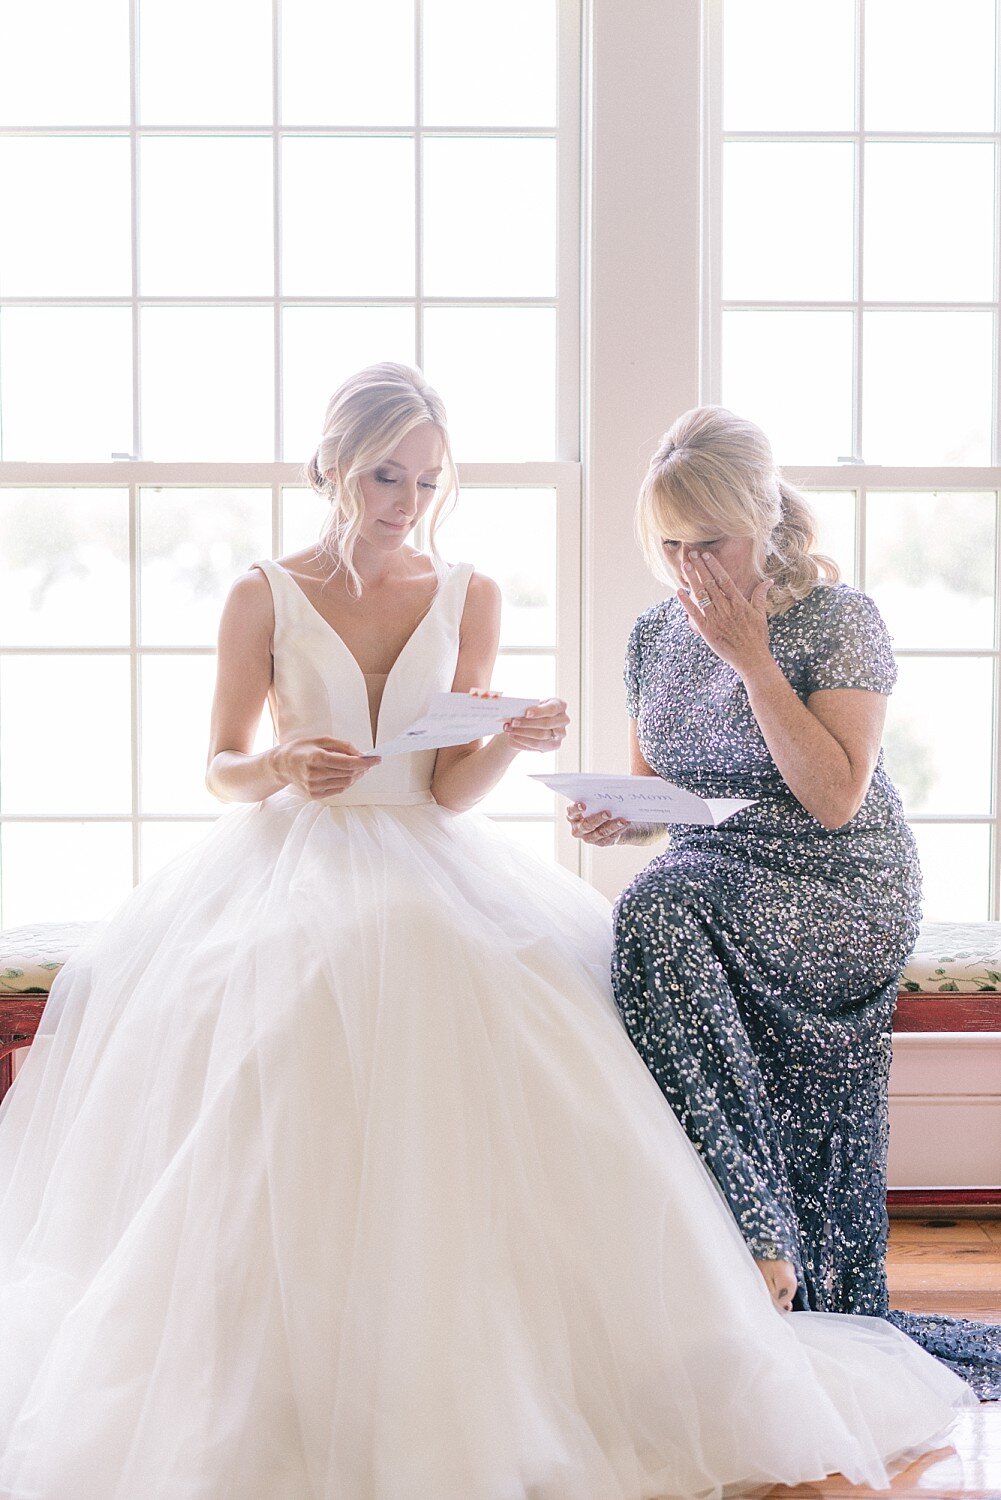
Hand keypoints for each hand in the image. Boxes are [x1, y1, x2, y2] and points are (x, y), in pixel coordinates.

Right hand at [271, 736, 379, 799]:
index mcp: (316, 757)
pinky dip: (347, 782)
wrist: (282, 764)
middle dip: (363, 768)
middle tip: (369, 762)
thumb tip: (360, 753)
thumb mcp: (321, 739)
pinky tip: (348, 775)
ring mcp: (314, 787)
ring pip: (346, 783)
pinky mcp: (314, 795)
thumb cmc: (302, 749)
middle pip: (349, 774)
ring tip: (360, 768)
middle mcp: (315, 774)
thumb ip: (342, 745)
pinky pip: (338, 789)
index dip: (366, 762)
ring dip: (357, 776)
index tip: (377, 759)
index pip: (348, 763)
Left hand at [500, 696, 568, 752]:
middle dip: (527, 723)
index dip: (539, 711)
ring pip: (542, 735)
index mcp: (559, 705)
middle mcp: (563, 719)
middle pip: (546, 723)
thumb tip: (509, 706)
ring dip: (522, 733)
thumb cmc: (530, 711)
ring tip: (509, 730)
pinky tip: (514, 737)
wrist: (529, 724)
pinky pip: (538, 745)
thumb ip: (522, 705)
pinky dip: (524, 741)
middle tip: (512, 722)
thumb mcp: (528, 704)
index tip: (526, 713)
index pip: (551, 709)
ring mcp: (561, 734)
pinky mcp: (555, 745)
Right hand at [567, 802, 629, 845]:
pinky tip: (626, 823)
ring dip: (612, 826)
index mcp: (573, 816)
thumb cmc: (596, 806)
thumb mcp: (592, 801)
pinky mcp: (601, 843)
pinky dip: (619, 830)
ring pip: (600, 833)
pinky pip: (610, 837)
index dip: (576, 809)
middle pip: (587, 825)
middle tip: (608, 813)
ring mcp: (589, 838)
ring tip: (622, 820)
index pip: (571, 812)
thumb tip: (605, 792)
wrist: (606, 821)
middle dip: (598, 819)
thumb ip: (593, 798)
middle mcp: (578, 829)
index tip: (583, 805)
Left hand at [677, 551, 771, 677]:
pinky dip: (686, 602)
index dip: (714, 566)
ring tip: (685, 566)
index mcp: (739, 603)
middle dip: (700, 567)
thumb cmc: (757, 637)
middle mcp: (726, 608)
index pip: (724, 580)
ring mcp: (716, 619)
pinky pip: (695, 613)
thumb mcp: (761, 615)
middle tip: (692, 554)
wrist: (751, 659)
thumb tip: (769, 581)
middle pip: (711, 583)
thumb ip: (761, 596)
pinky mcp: (707, 630)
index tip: (706, 555)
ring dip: (693, 579)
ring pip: (702, 595)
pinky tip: (679, 591)